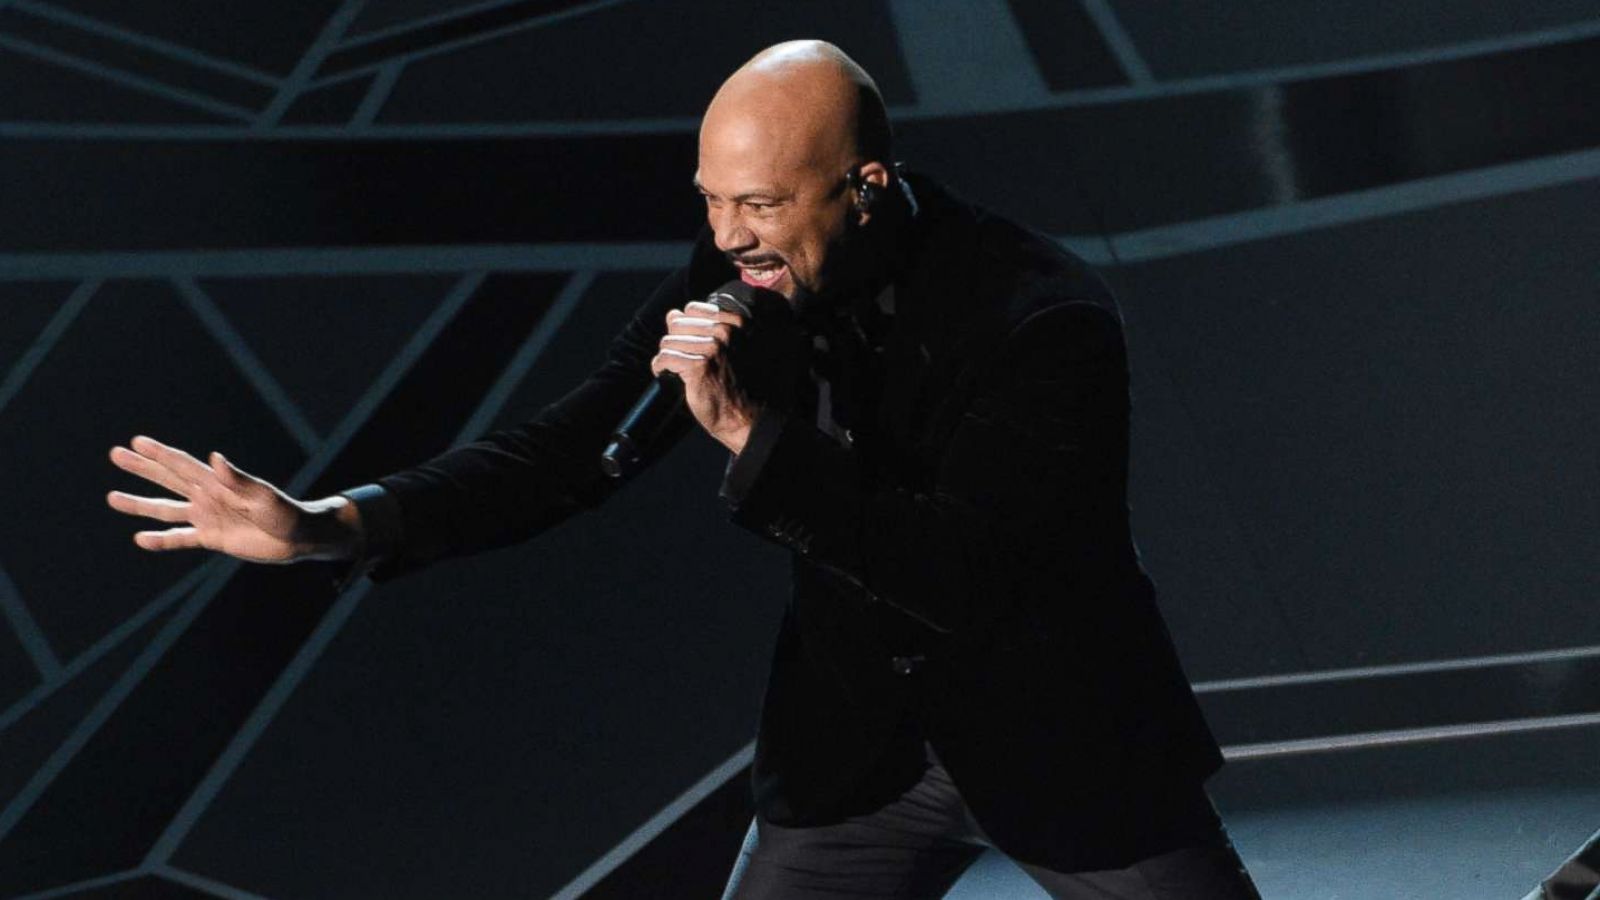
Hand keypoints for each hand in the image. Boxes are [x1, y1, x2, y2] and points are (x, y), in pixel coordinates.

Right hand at [106, 435, 358, 563]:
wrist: (298, 538)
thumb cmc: (285, 513)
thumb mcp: (263, 496)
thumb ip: (238, 479)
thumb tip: (214, 458)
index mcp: (218, 483)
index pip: (182, 465)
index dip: (159, 454)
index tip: (136, 441)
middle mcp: (208, 497)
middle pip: (167, 479)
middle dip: (142, 468)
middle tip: (115, 454)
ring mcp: (208, 517)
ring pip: (166, 510)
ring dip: (140, 505)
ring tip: (113, 498)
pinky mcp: (212, 538)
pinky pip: (181, 539)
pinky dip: (162, 540)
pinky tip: (141, 538)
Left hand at [651, 300, 759, 453]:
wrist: (742, 413)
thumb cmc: (734, 381)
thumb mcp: (725, 347)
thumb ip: (702, 327)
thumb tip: (672, 314)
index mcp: (734, 324)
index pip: (692, 309)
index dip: (685, 326)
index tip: (688, 342)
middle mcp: (724, 333)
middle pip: (677, 324)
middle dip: (675, 341)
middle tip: (682, 358)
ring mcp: (712, 348)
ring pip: (668, 341)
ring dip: (667, 356)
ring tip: (676, 368)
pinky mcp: (698, 367)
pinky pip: (664, 358)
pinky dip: (660, 367)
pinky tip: (668, 374)